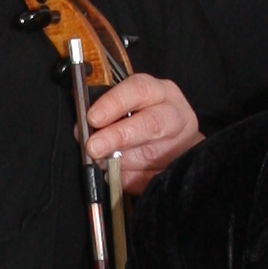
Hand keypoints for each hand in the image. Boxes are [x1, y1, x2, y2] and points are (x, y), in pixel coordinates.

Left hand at [82, 70, 200, 194]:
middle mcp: (174, 114)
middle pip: (152, 122)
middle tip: (94, 148)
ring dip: (123, 162)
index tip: (93, 118)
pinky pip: (153, 177)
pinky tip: (121, 176)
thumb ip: (106, 120)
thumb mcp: (126, 111)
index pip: (139, 89)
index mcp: (159, 93)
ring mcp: (183, 143)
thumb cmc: (144, 122)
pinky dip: (133, 179)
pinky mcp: (183, 167)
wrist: (178, 148)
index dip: (114, 102)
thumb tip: (84, 133)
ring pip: (152, 154)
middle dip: (119, 136)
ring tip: (104, 165)